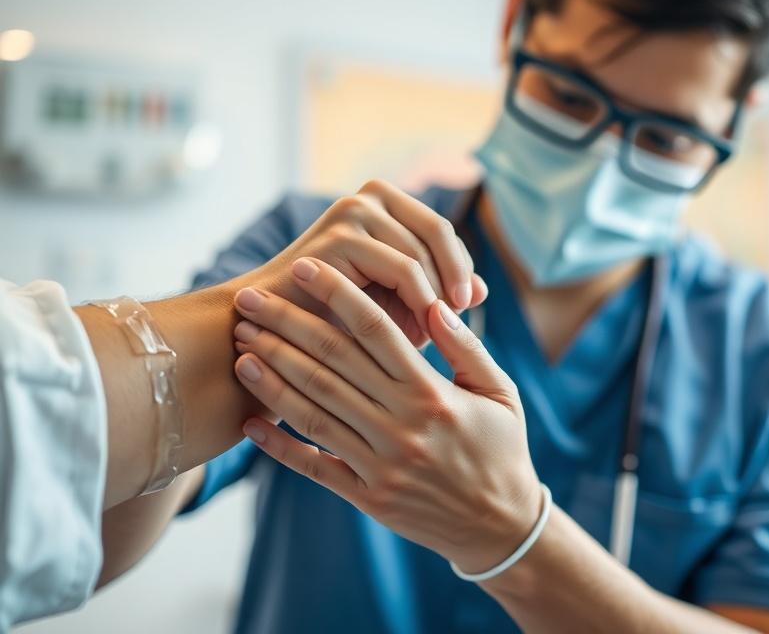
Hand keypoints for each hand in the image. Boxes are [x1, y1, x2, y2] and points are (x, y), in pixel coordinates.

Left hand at [230, 257, 543, 573]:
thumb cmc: (502, 448)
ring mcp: (380, 465)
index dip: (336, 294)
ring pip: (314, 411)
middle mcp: (401, 427)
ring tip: (241, 348)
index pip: (374, 330)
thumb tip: (435, 304)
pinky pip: (314, 468)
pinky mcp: (368, 497)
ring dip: (273, 377)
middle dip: (285, 326)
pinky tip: (250, 422)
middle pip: (331, 364)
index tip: (305, 267)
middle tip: (249, 300)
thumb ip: (467, 348)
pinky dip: (279, 446)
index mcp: (433, 394)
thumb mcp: (500, 392)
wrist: (500, 526)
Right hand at [232, 179, 486, 347]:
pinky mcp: (340, 236)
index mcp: (384, 201)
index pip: (440, 229)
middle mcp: (368, 195)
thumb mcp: (397, 302)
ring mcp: (351, 211)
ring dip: (435, 293)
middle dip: (455, 277)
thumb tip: (483, 292)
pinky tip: (421, 330)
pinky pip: (402, 267)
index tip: (469, 306)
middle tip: (462, 316)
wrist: (269, 332)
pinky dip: (419, 300)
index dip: (460, 266)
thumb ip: (437, 291)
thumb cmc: (337, 320)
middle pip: (438, 232)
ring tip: (438, 329)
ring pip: (422, 252)